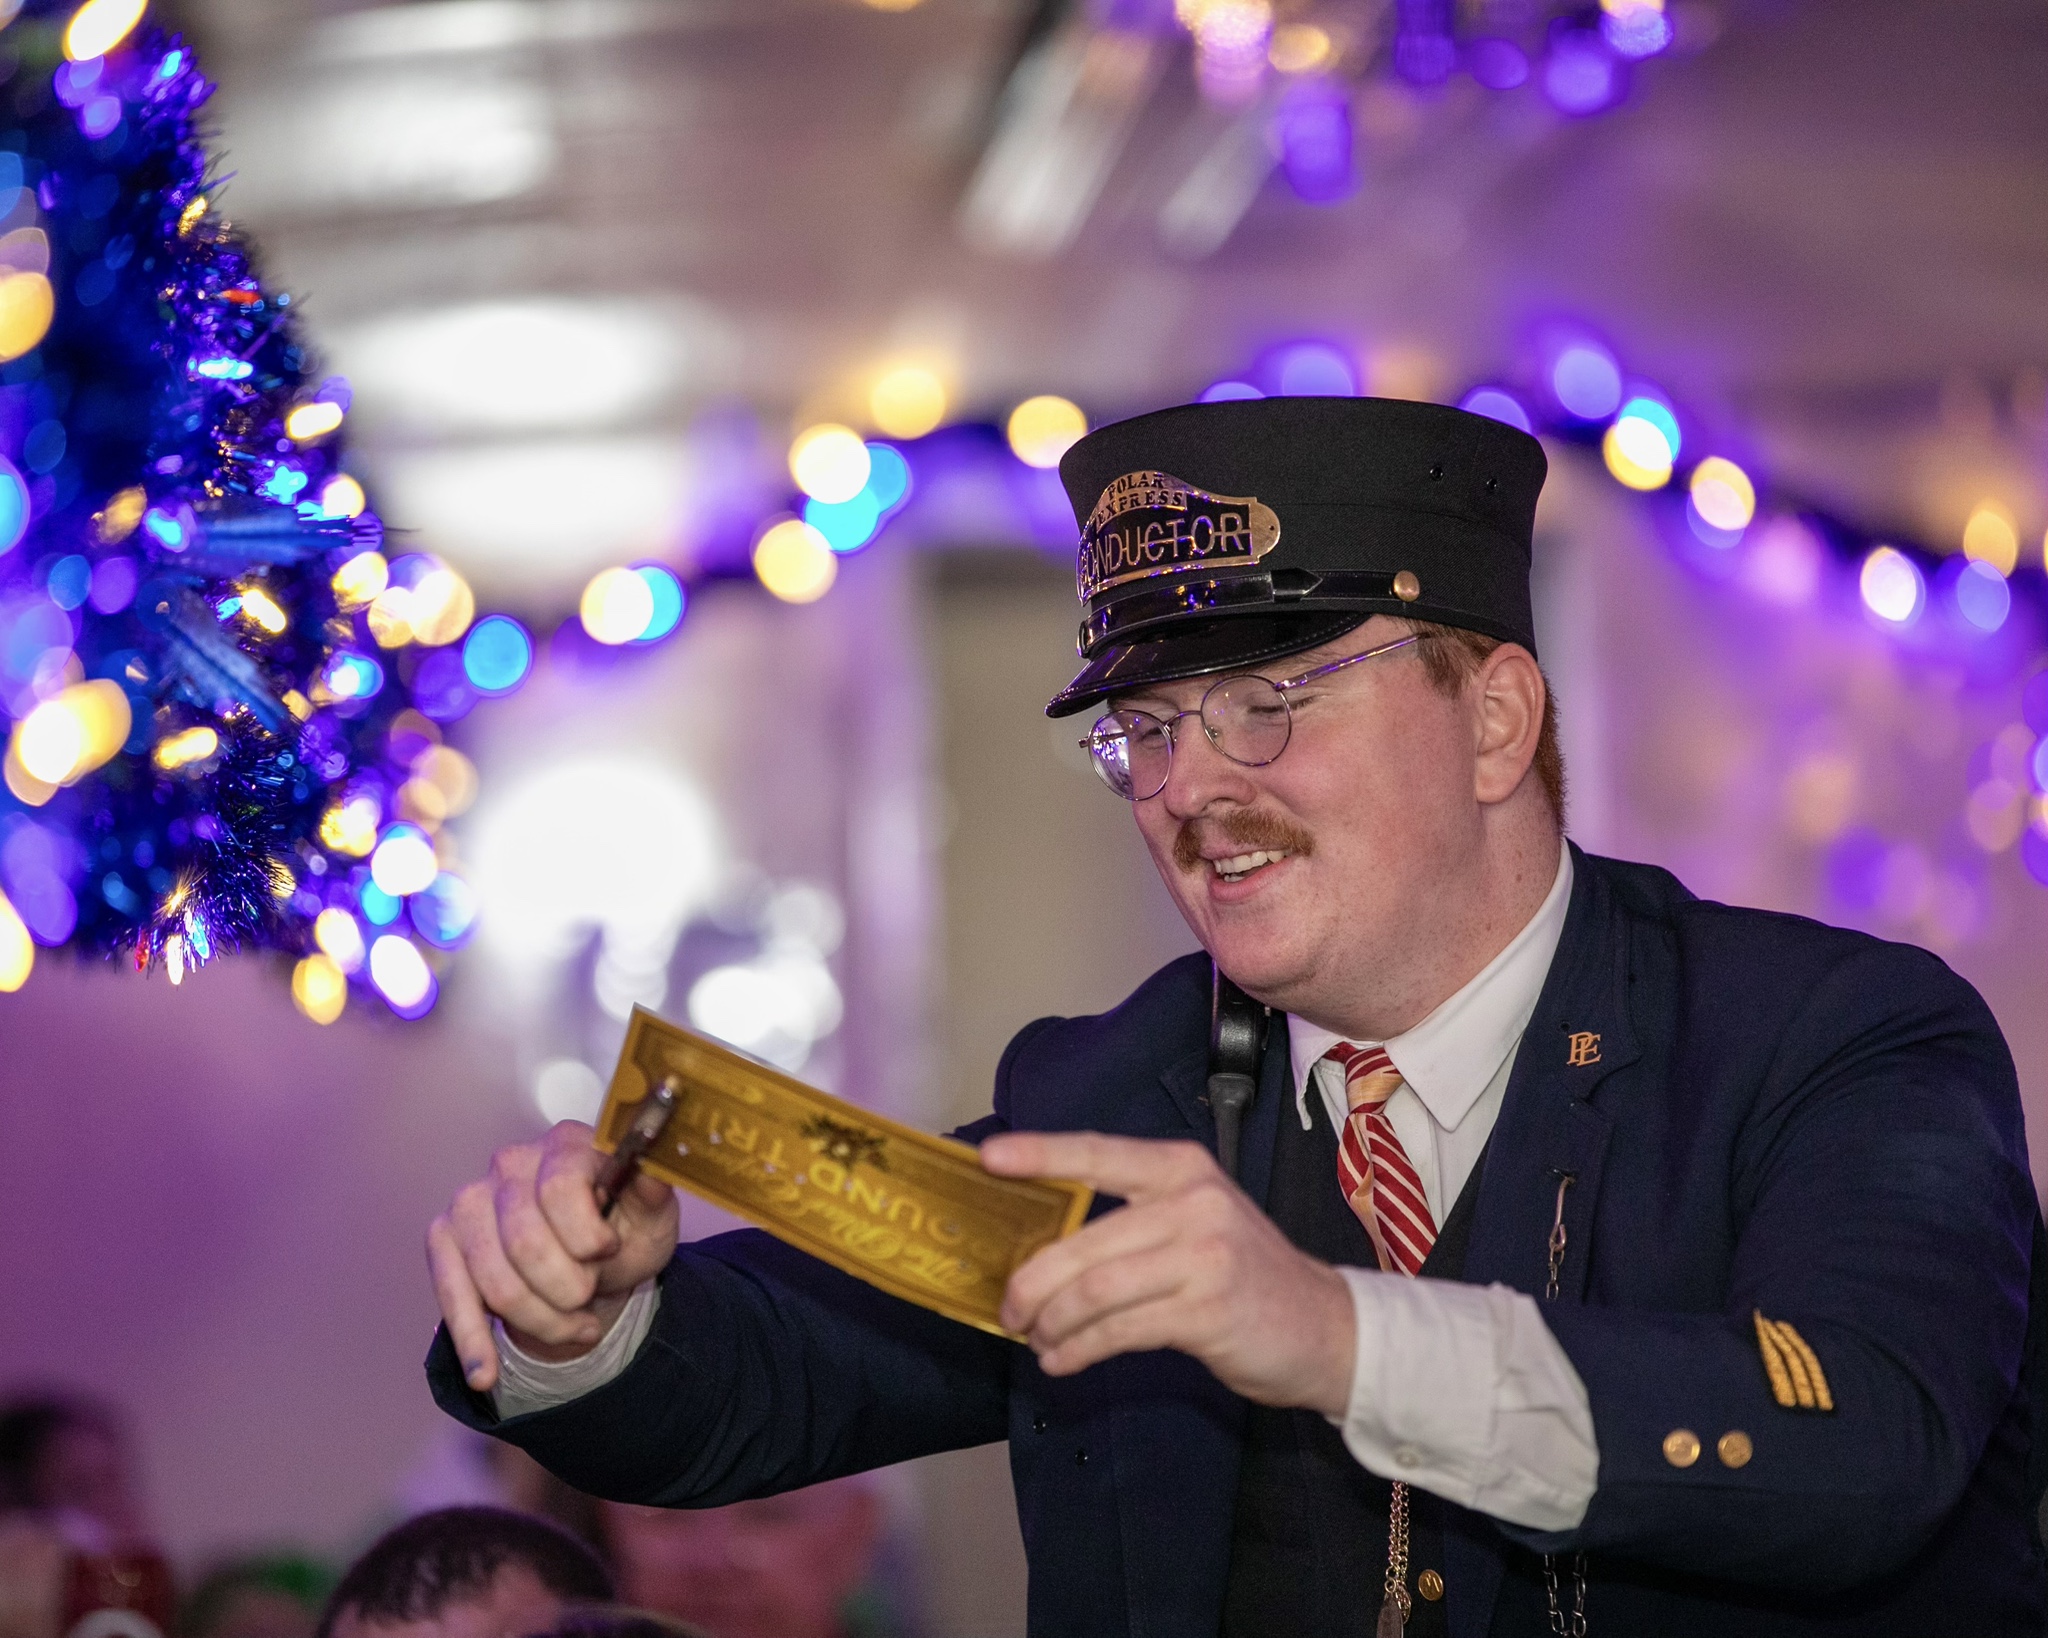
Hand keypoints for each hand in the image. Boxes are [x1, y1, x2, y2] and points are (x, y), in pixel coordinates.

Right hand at [426, 1120, 677, 1393]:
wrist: (593, 1254)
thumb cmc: (624, 1226)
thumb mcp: (654, 1212)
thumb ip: (653, 1190)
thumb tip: (650, 1168)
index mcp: (565, 1144)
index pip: (559, 1189)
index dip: (586, 1236)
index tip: (608, 1251)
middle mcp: (511, 1164)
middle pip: (525, 1244)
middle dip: (567, 1290)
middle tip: (590, 1300)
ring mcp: (471, 1201)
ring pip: (496, 1283)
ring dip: (540, 1322)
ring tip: (575, 1326)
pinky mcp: (445, 1239)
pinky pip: (452, 1298)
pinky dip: (472, 1342)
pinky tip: (487, 1374)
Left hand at [983, 1131, 1355, 1415]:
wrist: (1323, 1326)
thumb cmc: (1241, 1273)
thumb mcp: (1194, 1221)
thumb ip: (1131, 1220)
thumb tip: (1040, 1246)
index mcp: (1181, 1167)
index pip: (1098, 1153)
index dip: (1040, 1155)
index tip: (988, 1159)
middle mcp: (1194, 1201)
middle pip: (1085, 1241)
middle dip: (1033, 1281)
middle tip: (1008, 1308)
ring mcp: (1205, 1255)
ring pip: (1097, 1289)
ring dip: (1053, 1322)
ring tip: (1037, 1339)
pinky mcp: (1208, 1310)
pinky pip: (1120, 1330)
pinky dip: (1080, 1348)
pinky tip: (1063, 1360)